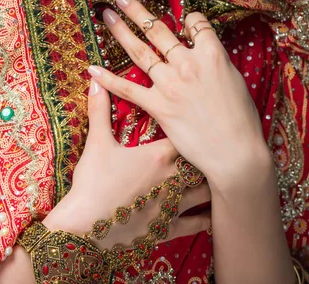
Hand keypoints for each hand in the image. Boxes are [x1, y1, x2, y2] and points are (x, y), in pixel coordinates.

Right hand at [43, 81, 210, 248]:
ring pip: (205, 192)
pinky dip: (208, 217)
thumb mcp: (96, 143)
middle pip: (202, 162)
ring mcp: (173, 205)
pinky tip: (216, 214)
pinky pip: (197, 224)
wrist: (84, 229)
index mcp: (158, 155)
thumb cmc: (92, 183)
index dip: (193, 129)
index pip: (187, 135)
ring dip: (213, 183)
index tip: (199, 123)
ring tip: (224, 175)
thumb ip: (99, 109)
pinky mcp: (168, 229)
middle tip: (218, 146)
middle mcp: (172, 178)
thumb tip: (95, 79)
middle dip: (209, 155)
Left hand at [87, 0, 268, 188]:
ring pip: (141, 51)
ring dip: (121, 32)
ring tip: (107, 15)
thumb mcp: (235, 79)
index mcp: (212, 54)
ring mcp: (171, 84)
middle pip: (159, 29)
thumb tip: (202, 49)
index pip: (196, 23)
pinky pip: (129, 89)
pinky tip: (94, 69)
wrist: (236, 152)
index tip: (184, 20)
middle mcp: (188, 64)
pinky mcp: (159, 106)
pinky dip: (109, 79)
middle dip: (137, 10)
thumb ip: (214, 60)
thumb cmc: (242, 119)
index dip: (189, 19)